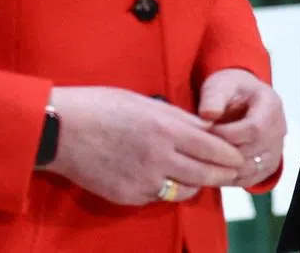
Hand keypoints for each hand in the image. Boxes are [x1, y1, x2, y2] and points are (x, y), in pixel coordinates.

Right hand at [43, 86, 245, 206]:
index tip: (238, 156)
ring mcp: (142, 180)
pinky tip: (166, 179)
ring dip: (195, 184)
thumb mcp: (145, 103)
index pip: (211, 146)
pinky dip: (166, 189)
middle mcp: (158, 157)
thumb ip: (176, 117)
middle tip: (232, 173)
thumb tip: (203, 126)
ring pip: (183, 190)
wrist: (61, 129)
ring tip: (201, 176)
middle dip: (222, 174)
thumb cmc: (102, 105)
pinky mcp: (126, 196)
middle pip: (203, 173)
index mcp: (165, 128)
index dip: (228, 154)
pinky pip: (157, 197)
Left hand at [198, 69, 286, 188]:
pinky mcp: (270, 164)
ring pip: (251, 169)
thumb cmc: (231, 90)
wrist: (242, 98)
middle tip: (202, 149)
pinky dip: (232, 177)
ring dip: (226, 167)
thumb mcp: (220, 85)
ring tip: (206, 158)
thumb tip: (208, 114)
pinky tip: (216, 167)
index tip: (206, 132)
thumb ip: (213, 97)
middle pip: (252, 152)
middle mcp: (279, 129)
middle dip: (224, 153)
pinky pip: (251, 178)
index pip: (254, 129)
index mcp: (271, 105)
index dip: (227, 135)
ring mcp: (276, 148)